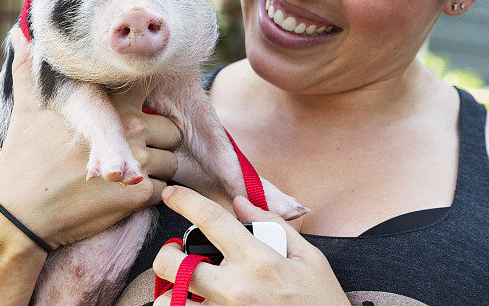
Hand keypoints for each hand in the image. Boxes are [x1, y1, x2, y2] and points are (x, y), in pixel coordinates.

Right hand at [0, 27, 181, 248]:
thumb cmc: (24, 156)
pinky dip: (149, 195)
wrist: (18, 212)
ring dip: (156, 170)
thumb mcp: (29, 106)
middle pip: (172, 131)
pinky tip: (123, 195)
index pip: (153, 84)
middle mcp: (130, 128)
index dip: (157, 90)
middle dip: (158, 142)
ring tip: (126, 175)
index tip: (152, 101)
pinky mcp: (138, 194)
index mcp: (110, 104)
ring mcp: (137, 161)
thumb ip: (31, 67)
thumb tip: (19, 31)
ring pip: (172, 162)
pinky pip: (164, 190)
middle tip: (132, 152)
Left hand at [152, 186, 349, 304]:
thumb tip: (241, 202)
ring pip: (169, 302)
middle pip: (171, 264)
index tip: (171, 194)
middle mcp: (235, 288)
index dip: (185, 201)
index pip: (211, 220)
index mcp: (259, 260)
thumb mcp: (309, 257)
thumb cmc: (321, 302)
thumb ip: (271, 226)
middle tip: (179, 255)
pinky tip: (201, 303)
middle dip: (167, 254)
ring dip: (172, 292)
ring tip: (188, 289)